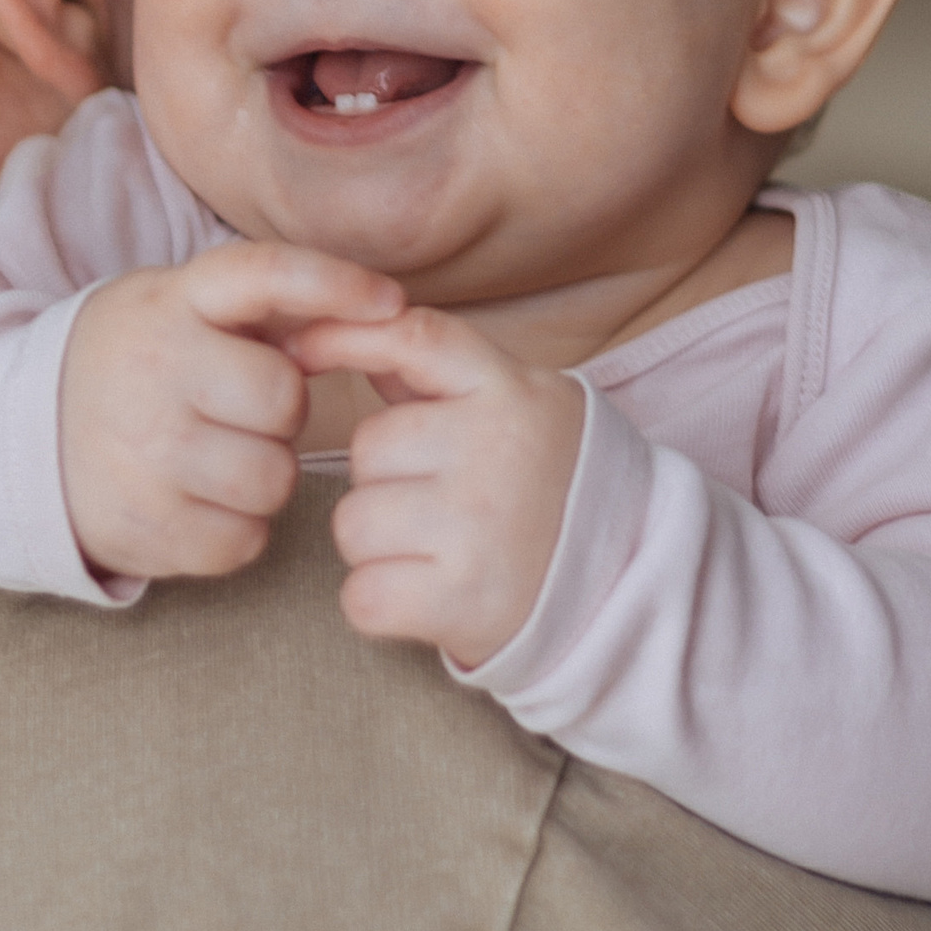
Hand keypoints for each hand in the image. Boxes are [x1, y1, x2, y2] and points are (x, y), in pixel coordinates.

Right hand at [60, 242, 403, 580]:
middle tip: (237, 411)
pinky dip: (234, 531)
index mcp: (171, 302)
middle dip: (279, 414)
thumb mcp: (179, 308)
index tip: (393, 303)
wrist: (23, 436)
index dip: (336, 284)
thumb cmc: (136, 364)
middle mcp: (155, 370)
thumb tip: (380, 308)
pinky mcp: (143, 527)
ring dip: (262, 476)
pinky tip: (196, 500)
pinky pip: (243, 542)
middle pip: (284, 402)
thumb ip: (264, 304)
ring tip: (216, 458)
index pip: (266, 274)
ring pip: (273, 480)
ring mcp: (145, 453)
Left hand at [291, 310, 583, 668]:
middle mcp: (494, 450)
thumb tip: (337, 327)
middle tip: (441, 505)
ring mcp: (477, 525)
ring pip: (354, 524)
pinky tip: (430, 595)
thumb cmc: (550, 486)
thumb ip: (436, 374)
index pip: (413, 338)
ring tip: (441, 551)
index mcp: (510, 392)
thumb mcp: (516, 406)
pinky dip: (381, 603)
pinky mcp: (461, 599)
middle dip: (384, 481)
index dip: (347, 336)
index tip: (300, 348)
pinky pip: (361, 596)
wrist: (629, 582)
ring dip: (379, 545)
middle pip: (367, 450)